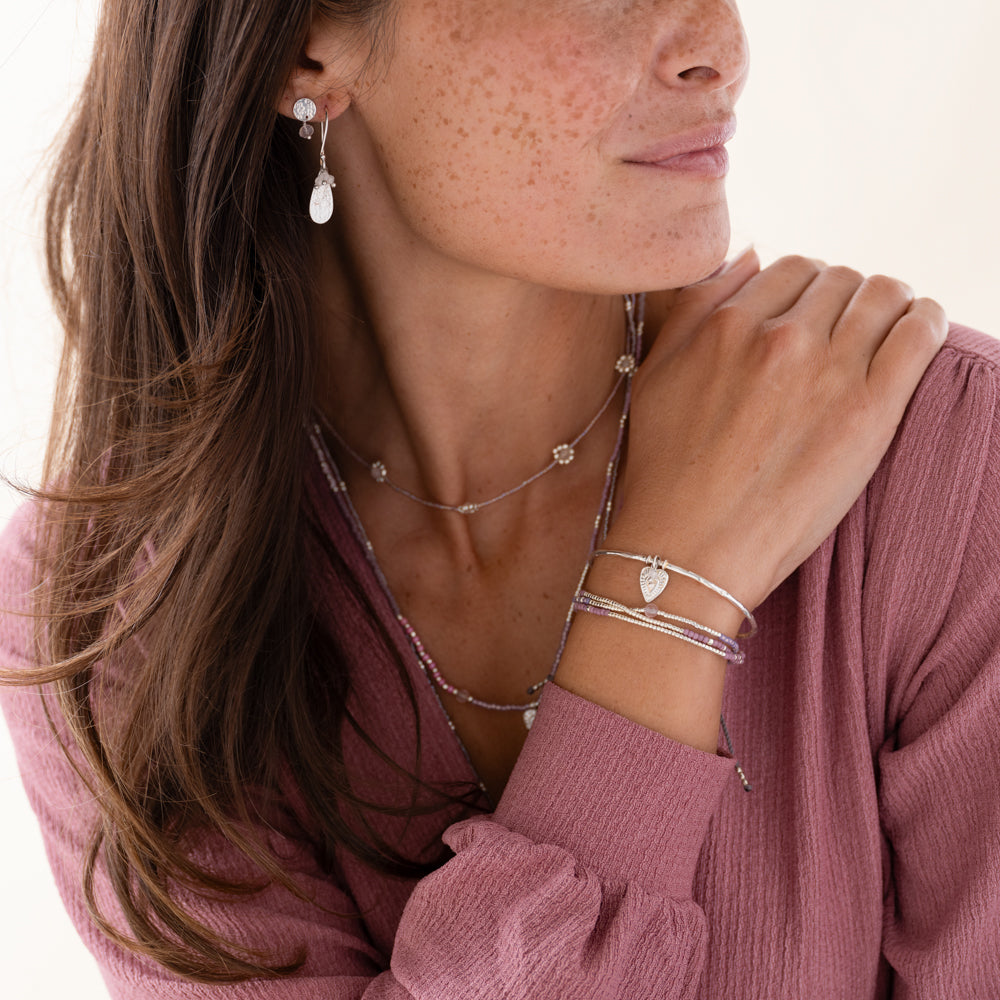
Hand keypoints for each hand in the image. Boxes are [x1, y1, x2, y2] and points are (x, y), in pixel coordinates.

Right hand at [610, 250, 947, 610]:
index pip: (789, 267)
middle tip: (845, 326)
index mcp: (725, 324)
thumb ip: (696, 307)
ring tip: (888, 322)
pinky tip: (920, 326)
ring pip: (882, 295)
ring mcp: (827, 371)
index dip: (804, 286)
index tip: (811, 311)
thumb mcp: (656, 375)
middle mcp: (778, 337)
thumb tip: (748, 256)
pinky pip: (919, 332)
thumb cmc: (664, 470)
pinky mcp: (869, 411)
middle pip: (838, 278)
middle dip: (843, 295)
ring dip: (887, 300)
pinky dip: (925, 318)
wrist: (687, 549)